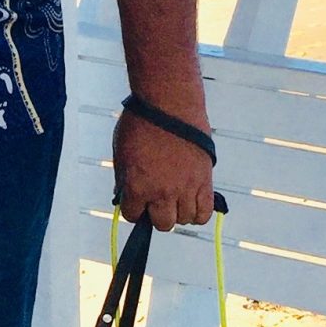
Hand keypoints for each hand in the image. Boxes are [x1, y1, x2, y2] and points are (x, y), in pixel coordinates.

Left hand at [113, 107, 213, 232]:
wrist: (169, 102)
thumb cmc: (142, 122)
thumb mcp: (121, 153)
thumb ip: (124, 178)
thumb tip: (126, 194)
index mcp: (137, 186)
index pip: (133, 216)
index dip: (134, 209)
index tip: (136, 201)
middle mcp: (162, 192)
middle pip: (162, 223)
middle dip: (157, 214)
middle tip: (157, 200)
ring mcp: (185, 188)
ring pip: (184, 220)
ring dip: (178, 213)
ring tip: (175, 199)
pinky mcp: (204, 180)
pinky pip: (204, 212)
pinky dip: (198, 213)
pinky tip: (191, 202)